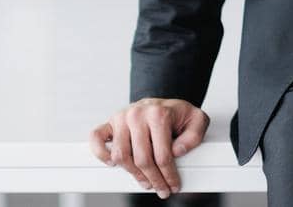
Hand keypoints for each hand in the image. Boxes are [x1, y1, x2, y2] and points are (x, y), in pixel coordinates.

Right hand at [90, 98, 209, 198]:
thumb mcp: (197, 120)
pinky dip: (101, 153)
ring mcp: (121, 118)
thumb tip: (177, 151)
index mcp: (158, 114)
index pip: (162, 155)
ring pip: (121, 156)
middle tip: (161, 189)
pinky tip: (114, 164)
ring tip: (145, 180)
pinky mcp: (109, 122)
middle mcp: (137, 115)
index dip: (169, 175)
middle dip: (154, 179)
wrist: (162, 102)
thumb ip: (194, 135)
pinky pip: (96, 138)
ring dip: (133, 174)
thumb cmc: (177, 114)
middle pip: (142, 159)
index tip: (173, 185)